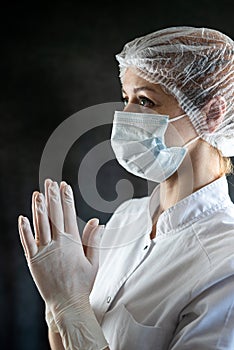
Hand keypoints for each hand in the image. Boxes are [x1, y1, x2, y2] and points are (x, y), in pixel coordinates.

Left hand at [18, 179, 103, 310]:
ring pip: (40, 224)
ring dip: (38, 208)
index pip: (69, 214)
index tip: (64, 186)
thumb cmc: (82, 284)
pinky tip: (22, 217)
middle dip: (52, 197)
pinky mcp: (33, 260)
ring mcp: (44, 251)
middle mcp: (57, 244)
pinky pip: (27, 242)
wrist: (66, 303)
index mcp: (72, 243)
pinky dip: (24, 229)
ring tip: (37, 194)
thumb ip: (94, 240)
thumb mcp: (93, 261)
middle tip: (50, 182)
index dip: (66, 199)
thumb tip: (96, 222)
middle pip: (54, 215)